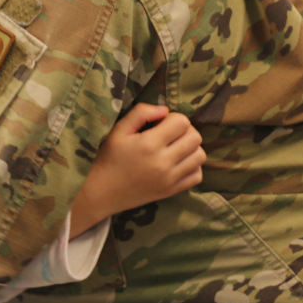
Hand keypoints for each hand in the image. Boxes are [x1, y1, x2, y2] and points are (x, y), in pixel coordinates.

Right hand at [70, 104, 205, 236]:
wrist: (102, 192)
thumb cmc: (108, 158)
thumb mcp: (118, 130)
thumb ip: (141, 113)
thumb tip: (165, 110)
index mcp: (150, 144)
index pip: (182, 122)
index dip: (172, 117)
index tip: (159, 123)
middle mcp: (164, 162)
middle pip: (195, 137)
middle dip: (184, 130)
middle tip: (168, 133)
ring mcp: (170, 179)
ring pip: (200, 156)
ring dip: (190, 147)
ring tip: (174, 147)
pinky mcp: (172, 191)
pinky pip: (197, 175)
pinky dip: (192, 166)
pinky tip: (178, 162)